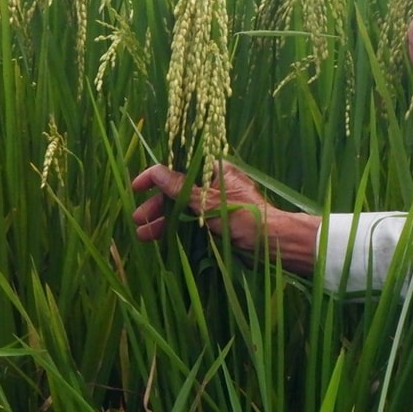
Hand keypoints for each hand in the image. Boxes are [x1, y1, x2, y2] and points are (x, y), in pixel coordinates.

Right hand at [131, 161, 318, 272]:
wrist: (275, 244)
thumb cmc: (246, 217)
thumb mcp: (208, 202)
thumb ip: (181, 188)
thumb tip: (156, 171)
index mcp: (215, 171)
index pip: (178, 167)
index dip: (155, 176)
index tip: (137, 187)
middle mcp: (214, 186)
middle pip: (177, 191)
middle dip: (156, 205)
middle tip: (137, 220)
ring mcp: (216, 206)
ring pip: (183, 210)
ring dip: (164, 221)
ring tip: (144, 235)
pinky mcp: (219, 225)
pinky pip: (193, 224)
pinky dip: (178, 231)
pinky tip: (163, 241)